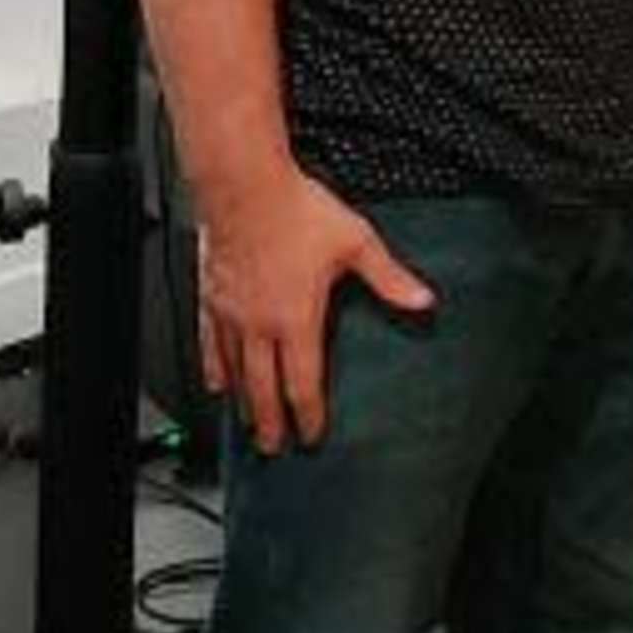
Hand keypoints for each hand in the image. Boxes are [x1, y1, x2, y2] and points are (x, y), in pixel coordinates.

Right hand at [196, 170, 434, 455]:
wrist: (244, 184)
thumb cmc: (295, 210)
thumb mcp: (356, 243)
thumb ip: (388, 278)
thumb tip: (422, 299)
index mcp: (297, 320)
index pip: (303, 384)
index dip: (308, 416)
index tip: (312, 435)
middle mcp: (260, 325)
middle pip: (265, 389)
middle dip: (273, 423)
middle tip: (275, 447)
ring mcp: (232, 314)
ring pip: (236, 372)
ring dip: (245, 403)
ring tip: (250, 424)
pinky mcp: (212, 298)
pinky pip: (210, 344)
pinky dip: (214, 367)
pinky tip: (215, 381)